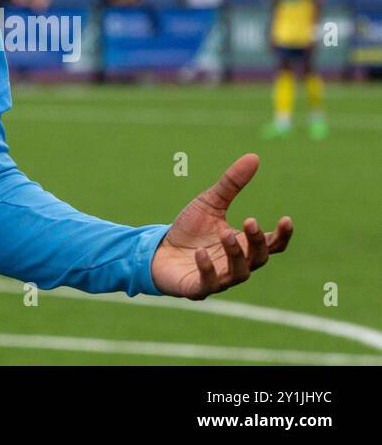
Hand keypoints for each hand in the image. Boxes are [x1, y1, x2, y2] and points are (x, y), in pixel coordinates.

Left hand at [149, 153, 291, 298]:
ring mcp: (220, 278)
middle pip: (258, 258)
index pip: (272, 245)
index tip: (286, 219)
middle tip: (248, 221)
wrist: (159, 250)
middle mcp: (237, 264)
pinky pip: (209, 283)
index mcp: (243, 245)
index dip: (282, 235)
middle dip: (256, 241)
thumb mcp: (210, 202)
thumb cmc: (190, 230)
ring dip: (235, 254)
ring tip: (225, 234)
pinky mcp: (199, 288)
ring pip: (239, 273)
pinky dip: (207, 269)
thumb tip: (254, 156)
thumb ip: (232, 184)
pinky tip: (200, 253)